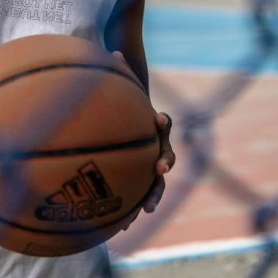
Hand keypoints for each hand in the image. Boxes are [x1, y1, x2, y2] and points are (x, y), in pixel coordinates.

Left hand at [112, 52, 174, 229]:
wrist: (123, 122)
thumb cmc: (121, 104)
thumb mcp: (119, 89)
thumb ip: (118, 72)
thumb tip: (112, 50)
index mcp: (151, 126)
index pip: (163, 124)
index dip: (162, 122)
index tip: (159, 119)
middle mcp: (155, 145)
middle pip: (166, 156)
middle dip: (164, 163)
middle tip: (159, 168)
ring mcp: (148, 163)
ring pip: (155, 182)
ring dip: (151, 195)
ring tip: (144, 211)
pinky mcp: (137, 179)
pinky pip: (135, 195)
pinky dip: (129, 208)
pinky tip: (119, 226)